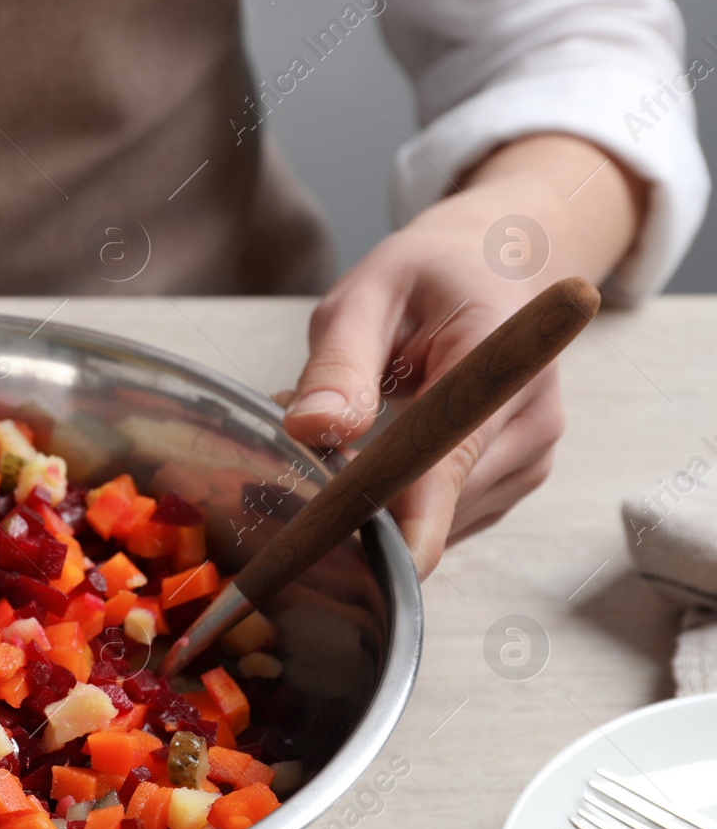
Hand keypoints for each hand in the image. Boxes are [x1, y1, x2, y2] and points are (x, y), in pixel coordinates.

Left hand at [282, 133, 645, 576]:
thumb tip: (310, 429)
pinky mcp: (513, 481)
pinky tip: (377, 461)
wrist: (488, 268)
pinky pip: (449, 517)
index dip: (421, 509)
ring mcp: (530, 455)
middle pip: (447, 496)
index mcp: (502, 352)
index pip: (459, 449)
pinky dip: (403, 503)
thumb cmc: (425, 277)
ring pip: (445, 517)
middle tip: (297, 461)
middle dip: (368, 497)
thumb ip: (339, 363)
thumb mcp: (366, 295)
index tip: (394, 559)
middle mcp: (531, 415)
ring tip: (345, 440)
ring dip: (383, 501)